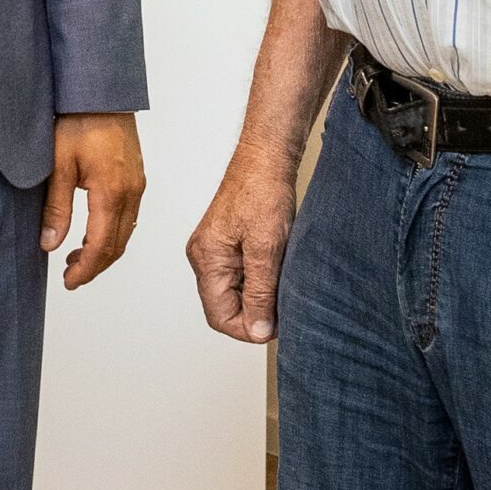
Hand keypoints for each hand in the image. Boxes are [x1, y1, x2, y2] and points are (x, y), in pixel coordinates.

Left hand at [42, 112, 145, 288]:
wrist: (100, 91)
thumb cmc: (77, 120)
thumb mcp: (58, 164)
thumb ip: (56, 208)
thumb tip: (50, 244)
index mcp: (112, 192)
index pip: (102, 246)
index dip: (86, 270)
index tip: (69, 282)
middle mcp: (131, 192)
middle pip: (118, 245)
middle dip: (95, 265)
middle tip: (70, 276)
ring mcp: (137, 184)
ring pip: (125, 232)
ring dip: (104, 250)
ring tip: (76, 256)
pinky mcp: (135, 176)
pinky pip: (128, 215)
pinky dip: (112, 232)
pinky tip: (92, 231)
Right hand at [187, 146, 297, 341]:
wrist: (266, 159)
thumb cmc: (262, 193)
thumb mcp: (266, 249)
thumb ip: (260, 293)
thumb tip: (257, 330)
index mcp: (207, 259)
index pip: (219, 316)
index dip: (248, 328)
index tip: (277, 325)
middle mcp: (204, 257)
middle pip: (225, 306)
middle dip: (256, 311)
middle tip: (286, 303)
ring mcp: (215, 250)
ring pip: (235, 292)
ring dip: (260, 295)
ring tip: (283, 280)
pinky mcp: (227, 243)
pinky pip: (240, 275)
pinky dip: (260, 280)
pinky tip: (278, 268)